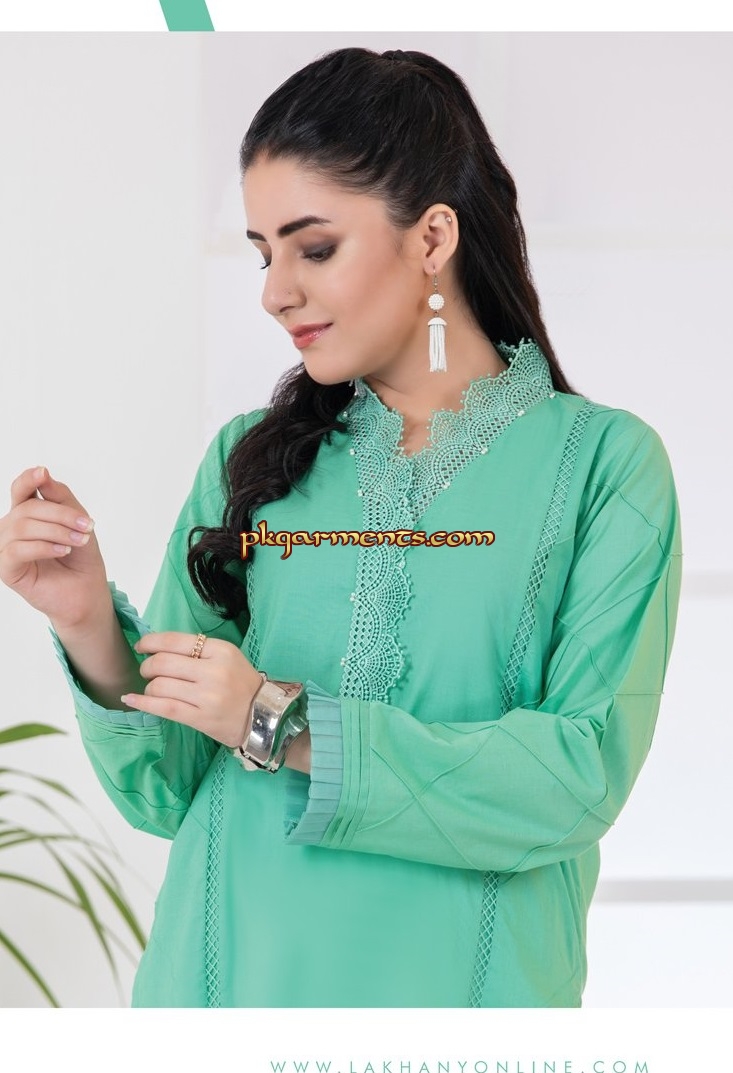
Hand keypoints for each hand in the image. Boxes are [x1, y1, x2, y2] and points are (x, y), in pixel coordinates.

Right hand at [0, 466, 107, 629]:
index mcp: (28, 513)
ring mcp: (7, 548)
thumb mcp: (77, 520)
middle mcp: (13, 528)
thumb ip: (60, 497)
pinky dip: (43, 547)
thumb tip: (42, 474)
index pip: (21, 490)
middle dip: (61, 514)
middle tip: (87, 525)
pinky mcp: (6, 568)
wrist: (87, 591)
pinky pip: (16, 550)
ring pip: (22, 527)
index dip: (28, 479)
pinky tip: (63, 551)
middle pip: (27, 507)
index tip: (43, 472)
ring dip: (56, 531)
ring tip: (78, 541)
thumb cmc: (81, 557)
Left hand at [122, 632, 264, 748]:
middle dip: (147, 666)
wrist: (263, 716)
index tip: (142, 647)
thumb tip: (157, 647)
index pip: (175, 640)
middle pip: (163, 662)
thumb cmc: (241, 684)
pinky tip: (131, 700)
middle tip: (148, 671)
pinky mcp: (201, 718)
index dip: (151, 642)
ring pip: (160, 685)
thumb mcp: (227, 657)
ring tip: (153, 688)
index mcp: (220, 650)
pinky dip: (142, 702)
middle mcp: (214, 671)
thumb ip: (197, 650)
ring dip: (148, 686)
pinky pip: (163, 707)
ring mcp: (207, 696)